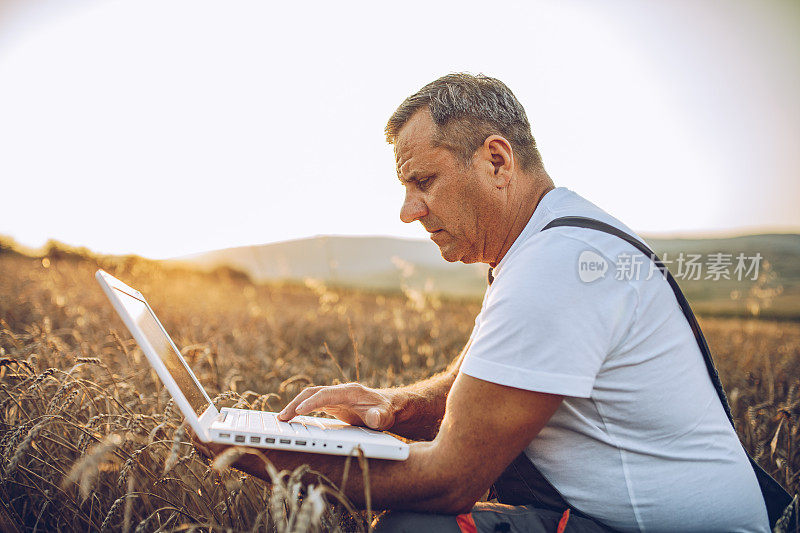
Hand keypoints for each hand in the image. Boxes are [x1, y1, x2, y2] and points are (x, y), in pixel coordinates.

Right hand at [277, 383, 399, 429]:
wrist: (388, 407)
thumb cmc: (385, 411)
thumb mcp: (385, 416)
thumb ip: (380, 417)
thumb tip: (375, 418)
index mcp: (350, 391)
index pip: (327, 394)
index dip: (312, 402)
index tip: (299, 411)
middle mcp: (340, 391)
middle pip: (313, 393)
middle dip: (296, 403)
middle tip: (282, 418)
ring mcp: (335, 397)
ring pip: (310, 397)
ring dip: (295, 406)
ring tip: (281, 419)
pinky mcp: (332, 404)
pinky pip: (312, 404)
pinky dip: (300, 409)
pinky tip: (291, 419)